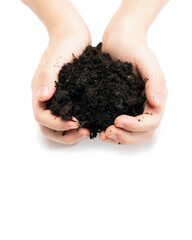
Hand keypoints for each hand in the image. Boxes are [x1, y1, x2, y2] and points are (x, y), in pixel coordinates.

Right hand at [32, 28, 90, 143]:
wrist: (74, 37)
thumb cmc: (63, 45)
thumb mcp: (55, 59)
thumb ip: (47, 78)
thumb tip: (42, 97)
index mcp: (40, 92)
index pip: (42, 117)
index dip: (57, 124)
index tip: (75, 123)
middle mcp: (48, 100)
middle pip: (49, 128)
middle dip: (65, 135)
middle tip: (84, 133)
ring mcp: (59, 101)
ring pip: (60, 127)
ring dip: (72, 134)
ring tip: (89, 131)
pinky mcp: (71, 100)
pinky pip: (71, 118)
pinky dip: (79, 125)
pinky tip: (92, 123)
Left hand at [99, 21, 167, 144]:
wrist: (118, 41)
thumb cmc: (133, 47)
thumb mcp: (146, 60)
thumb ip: (154, 81)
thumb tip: (158, 104)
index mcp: (155, 97)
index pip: (151, 122)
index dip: (136, 126)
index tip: (117, 120)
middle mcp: (145, 106)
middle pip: (142, 133)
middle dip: (126, 136)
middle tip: (108, 131)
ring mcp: (132, 108)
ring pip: (131, 133)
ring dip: (118, 137)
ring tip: (103, 134)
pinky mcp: (119, 107)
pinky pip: (119, 126)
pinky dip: (112, 132)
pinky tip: (99, 130)